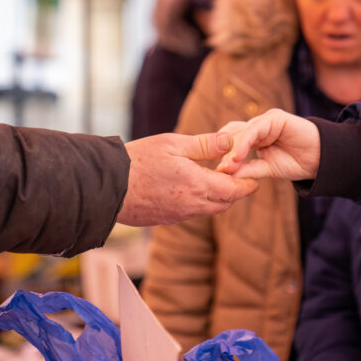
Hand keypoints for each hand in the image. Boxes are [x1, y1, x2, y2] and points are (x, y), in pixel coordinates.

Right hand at [117, 132, 258, 225]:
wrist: (107, 186)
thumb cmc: (139, 160)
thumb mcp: (174, 144)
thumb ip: (205, 144)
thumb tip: (230, 141)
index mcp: (198, 185)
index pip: (235, 190)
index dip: (247, 184)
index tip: (253, 176)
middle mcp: (192, 205)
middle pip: (225, 203)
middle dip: (234, 191)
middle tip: (236, 176)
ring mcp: (178, 215)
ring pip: (208, 209)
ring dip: (216, 197)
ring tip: (214, 179)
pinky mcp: (165, 219)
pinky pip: (191, 212)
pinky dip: (198, 202)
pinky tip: (189, 188)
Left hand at [216, 108, 320, 179]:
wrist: (320, 160)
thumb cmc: (295, 163)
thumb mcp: (267, 169)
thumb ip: (248, 169)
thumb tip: (227, 174)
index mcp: (254, 136)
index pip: (231, 140)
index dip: (223, 154)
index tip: (216, 172)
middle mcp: (258, 126)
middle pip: (233, 134)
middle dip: (225, 152)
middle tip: (220, 170)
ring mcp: (266, 120)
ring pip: (242, 132)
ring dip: (233, 150)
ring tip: (228, 165)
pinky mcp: (275, 118)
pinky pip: (255, 129)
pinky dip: (245, 143)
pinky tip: (238, 156)